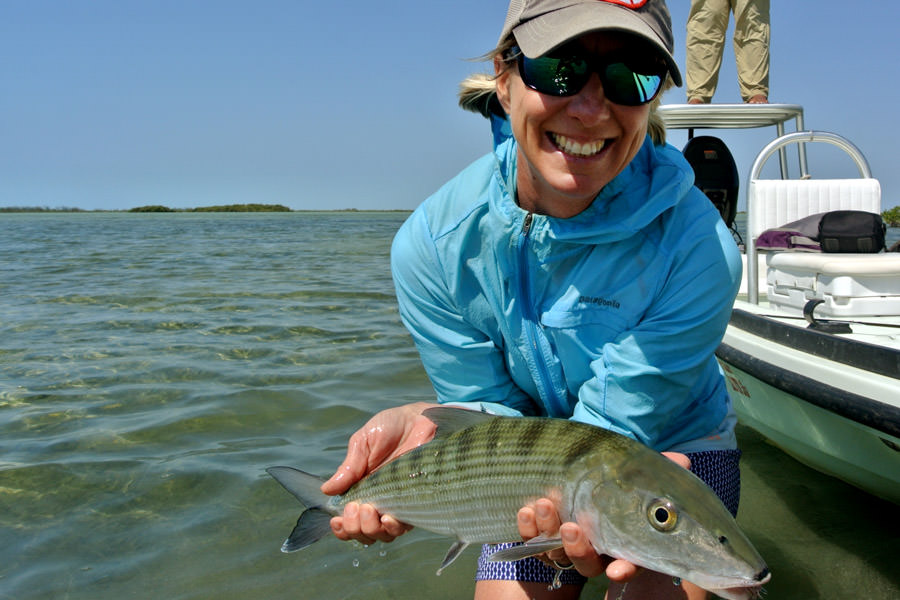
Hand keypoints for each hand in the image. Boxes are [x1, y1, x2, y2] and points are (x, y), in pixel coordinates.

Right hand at [322, 402, 439, 543]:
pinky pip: (405, 527)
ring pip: (383, 535)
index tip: (337, 520)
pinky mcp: (418, 503)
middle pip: (364, 534)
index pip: (348, 521)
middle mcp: (379, 502)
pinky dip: (393, 527)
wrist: (421, 418)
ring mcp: (399, 504)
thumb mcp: (363, 443)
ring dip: (371, 529)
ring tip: (368, 509)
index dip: (341, 528)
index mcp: (362, 490)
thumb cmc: (390, 428)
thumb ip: (348, 468)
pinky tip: (388, 517)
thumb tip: (326, 491)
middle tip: (355, 507)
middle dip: (354, 528)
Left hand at [516, 452, 691, 580]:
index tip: (616, 570)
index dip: (624, 568)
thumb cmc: (616, 481)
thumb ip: (659, 470)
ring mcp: (566, 545)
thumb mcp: (638, 474)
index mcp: (624, 543)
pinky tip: (525, 510)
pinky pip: (532, 540)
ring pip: (556, 551)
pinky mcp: (541, 536)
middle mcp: (595, 550)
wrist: (577, 476)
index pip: (629, 563)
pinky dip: (527, 528)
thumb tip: (681, 460)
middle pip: (586, 562)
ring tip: (543, 506)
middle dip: (577, 548)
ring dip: (548, 531)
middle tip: (571, 528)